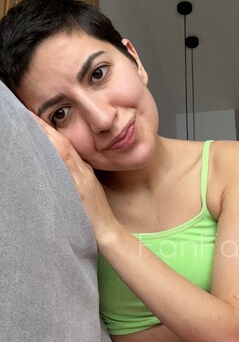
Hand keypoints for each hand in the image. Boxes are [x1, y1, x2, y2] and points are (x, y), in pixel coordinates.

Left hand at [30, 112, 120, 243]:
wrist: (107, 230)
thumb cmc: (96, 213)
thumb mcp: (88, 188)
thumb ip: (78, 174)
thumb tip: (62, 163)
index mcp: (84, 170)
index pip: (65, 144)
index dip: (49, 129)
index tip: (33, 116)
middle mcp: (82, 171)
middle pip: (62, 143)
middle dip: (44, 126)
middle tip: (27, 111)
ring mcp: (81, 179)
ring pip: (63, 150)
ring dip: (47, 134)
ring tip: (32, 120)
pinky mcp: (79, 189)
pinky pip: (66, 166)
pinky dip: (56, 152)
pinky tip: (46, 143)